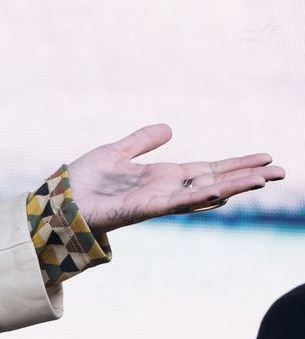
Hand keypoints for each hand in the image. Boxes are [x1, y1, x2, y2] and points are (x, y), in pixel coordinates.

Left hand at [66, 124, 284, 233]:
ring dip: (233, 187)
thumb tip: (169, 128)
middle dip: (247, 177)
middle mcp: (166, 189)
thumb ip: (142, 141)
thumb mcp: (116, 152)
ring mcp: (158, 201)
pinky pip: (176, 203)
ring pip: (204, 194)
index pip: (208, 170)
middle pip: (216, 181)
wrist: (58, 199)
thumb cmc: (83, 180)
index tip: (264, 159)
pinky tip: (221, 193)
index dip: (236, 165)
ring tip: (262, 180)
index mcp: (162, 176)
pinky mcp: (144, 209)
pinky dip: (199, 198)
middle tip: (280, 171)